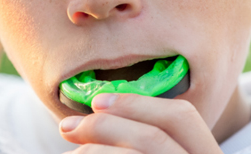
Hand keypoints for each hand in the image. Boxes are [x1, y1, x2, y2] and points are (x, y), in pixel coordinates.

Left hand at [59, 93, 222, 153]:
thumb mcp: (157, 150)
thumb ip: (143, 139)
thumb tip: (99, 113)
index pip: (182, 118)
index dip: (137, 103)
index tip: (97, 101)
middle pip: (154, 136)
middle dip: (105, 125)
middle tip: (68, 127)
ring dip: (94, 149)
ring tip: (72, 153)